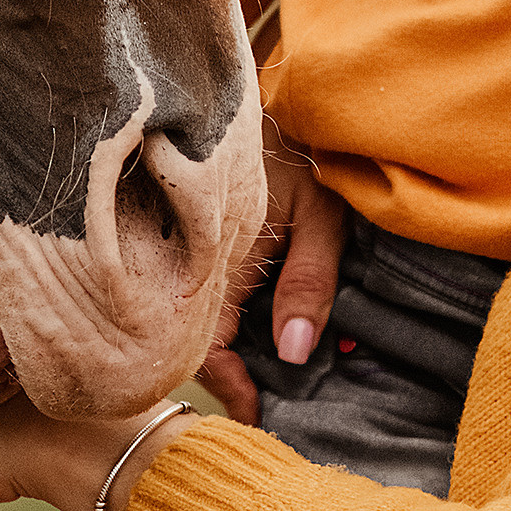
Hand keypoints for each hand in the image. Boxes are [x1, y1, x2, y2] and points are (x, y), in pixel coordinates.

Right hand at [197, 125, 348, 425]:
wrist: (263, 96)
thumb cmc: (300, 151)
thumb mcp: (320, 215)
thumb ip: (309, 282)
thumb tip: (295, 354)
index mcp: (214, 264)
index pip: (206, 351)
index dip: (232, 389)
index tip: (261, 415)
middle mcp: (190, 266)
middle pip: (199, 344)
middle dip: (237, 377)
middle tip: (279, 403)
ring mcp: (189, 256)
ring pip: (202, 322)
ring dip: (239, 349)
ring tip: (283, 373)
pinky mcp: (196, 245)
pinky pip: (207, 296)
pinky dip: (239, 319)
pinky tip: (275, 327)